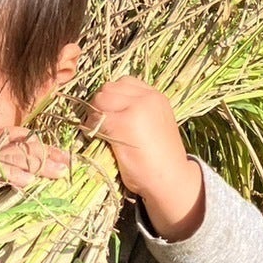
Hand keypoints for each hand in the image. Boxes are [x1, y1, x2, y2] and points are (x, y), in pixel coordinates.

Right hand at [0, 131, 69, 204]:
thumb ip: (11, 190)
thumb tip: (38, 186)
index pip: (16, 139)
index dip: (42, 146)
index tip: (65, 160)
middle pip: (17, 144)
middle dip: (46, 153)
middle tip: (68, 165)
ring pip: (9, 154)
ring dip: (36, 163)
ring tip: (57, 173)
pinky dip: (10, 175)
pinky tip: (26, 183)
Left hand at [83, 77, 203, 240]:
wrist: (171, 180)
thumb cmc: (160, 158)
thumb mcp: (154, 124)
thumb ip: (136, 110)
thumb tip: (106, 106)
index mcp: (155, 96)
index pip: (122, 83)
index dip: (112, 98)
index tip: (112, 115)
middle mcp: (147, 97)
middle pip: (108, 89)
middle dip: (100, 105)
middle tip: (102, 126)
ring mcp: (135, 108)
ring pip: (99, 99)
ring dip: (94, 115)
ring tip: (102, 133)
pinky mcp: (122, 123)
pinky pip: (95, 118)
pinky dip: (92, 128)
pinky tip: (100, 140)